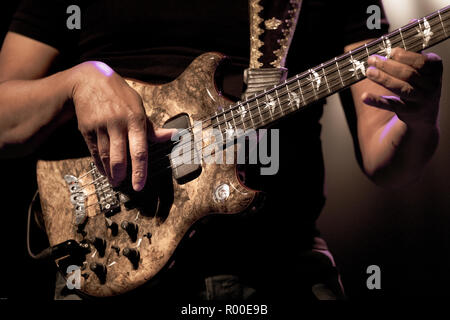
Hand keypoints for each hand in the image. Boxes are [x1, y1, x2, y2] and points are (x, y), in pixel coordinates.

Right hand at [71, 61, 172, 190]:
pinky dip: (99, 164)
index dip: (140, 171)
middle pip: (120, 158)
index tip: (139, 185)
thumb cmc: (120, 95)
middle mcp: (118, 124)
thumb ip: (152, 128)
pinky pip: (94, 152)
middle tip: (123, 185)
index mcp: (135, 119)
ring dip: (110, 173)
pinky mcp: (86, 129)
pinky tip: (104, 170)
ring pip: (106, 157)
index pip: (139, 151)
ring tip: (115, 181)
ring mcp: (100, 127)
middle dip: (122, 175)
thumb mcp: (138, 107)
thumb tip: (173, 136)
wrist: (89, 81)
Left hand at [364, 47, 442, 126]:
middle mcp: (432, 85)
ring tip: (368, 72)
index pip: (421, 61)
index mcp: (435, 69)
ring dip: (383, 79)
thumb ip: (407, 59)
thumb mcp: (420, 70)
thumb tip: (384, 48)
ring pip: (401, 88)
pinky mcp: (409, 112)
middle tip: (371, 59)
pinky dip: (377, 101)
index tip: (390, 51)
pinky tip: (365, 97)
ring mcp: (421, 100)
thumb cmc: (418, 84)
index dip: (405, 56)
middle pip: (408, 74)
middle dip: (388, 65)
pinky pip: (392, 105)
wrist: (424, 114)